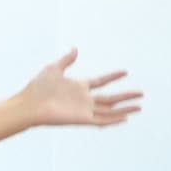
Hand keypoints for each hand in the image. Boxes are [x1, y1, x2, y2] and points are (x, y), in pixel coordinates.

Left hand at [19, 50, 142, 127]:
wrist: (28, 104)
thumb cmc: (37, 87)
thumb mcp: (54, 68)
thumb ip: (66, 59)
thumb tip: (76, 49)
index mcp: (78, 87)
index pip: (101, 81)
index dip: (113, 77)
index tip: (125, 72)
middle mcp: (83, 99)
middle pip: (109, 98)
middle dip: (125, 96)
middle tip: (141, 94)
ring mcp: (83, 110)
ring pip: (109, 111)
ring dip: (124, 109)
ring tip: (140, 107)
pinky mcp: (81, 119)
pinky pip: (101, 121)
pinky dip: (113, 120)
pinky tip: (125, 117)